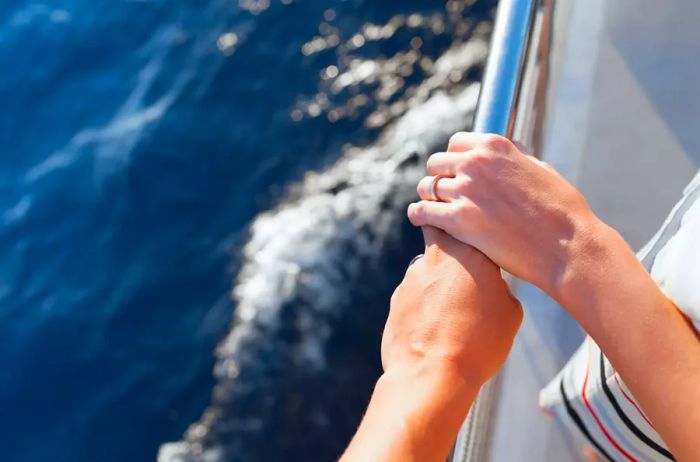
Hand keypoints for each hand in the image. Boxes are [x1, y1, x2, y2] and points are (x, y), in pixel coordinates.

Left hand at [341, 228, 521, 461]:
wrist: (432, 373)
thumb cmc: (479, 344)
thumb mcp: (511, 314)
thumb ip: (501, 288)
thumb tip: (493, 285)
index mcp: (472, 254)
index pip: (466, 221)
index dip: (467, 221)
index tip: (470, 223)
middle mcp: (438, 257)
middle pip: (438, 231)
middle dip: (444, 236)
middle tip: (460, 257)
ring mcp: (412, 278)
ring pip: (426, 269)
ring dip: (436, 282)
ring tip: (451, 314)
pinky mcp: (396, 299)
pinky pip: (412, 295)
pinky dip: (422, 306)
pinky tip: (433, 329)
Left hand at [408, 132, 600, 294]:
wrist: (566, 246)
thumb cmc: (561, 211)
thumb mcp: (541, 170)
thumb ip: (517, 159)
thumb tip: (511, 151)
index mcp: (495, 146)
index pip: (456, 143)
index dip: (454, 158)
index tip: (456, 172)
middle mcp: (476, 162)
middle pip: (436, 163)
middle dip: (440, 177)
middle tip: (445, 194)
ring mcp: (464, 190)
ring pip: (427, 187)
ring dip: (430, 197)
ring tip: (434, 208)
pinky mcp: (458, 220)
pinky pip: (421, 212)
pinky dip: (418, 215)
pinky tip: (420, 220)